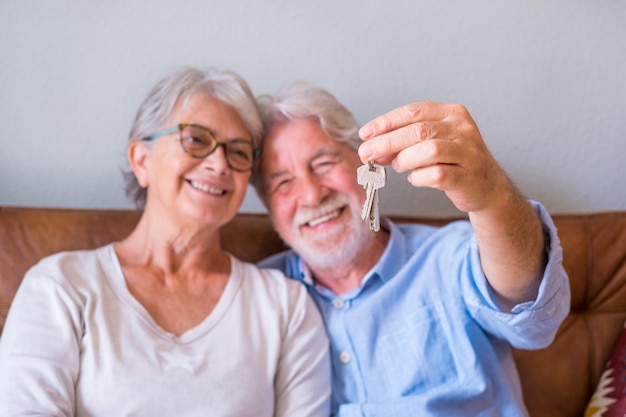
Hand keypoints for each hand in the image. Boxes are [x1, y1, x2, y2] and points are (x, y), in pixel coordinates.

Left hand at [358, 102, 509, 212]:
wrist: (486, 185)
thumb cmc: (453, 160)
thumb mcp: (430, 142)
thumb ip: (404, 141)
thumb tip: (372, 147)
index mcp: (452, 113)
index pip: (413, 111)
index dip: (385, 122)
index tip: (365, 134)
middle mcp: (462, 129)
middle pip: (418, 130)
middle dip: (386, 142)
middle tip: (367, 153)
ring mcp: (468, 152)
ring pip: (429, 150)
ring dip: (405, 160)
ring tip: (398, 166)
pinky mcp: (468, 176)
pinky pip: (436, 175)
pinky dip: (418, 178)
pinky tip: (415, 178)